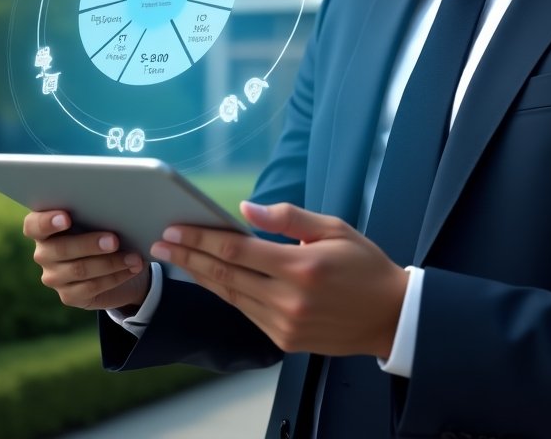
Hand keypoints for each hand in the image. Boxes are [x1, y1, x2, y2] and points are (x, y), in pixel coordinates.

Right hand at [23, 210, 150, 310]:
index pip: (33, 225)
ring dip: (110, 262)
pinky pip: (91, 287)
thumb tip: (119, 207)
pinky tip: (132, 269)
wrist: (118, 262)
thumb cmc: (106, 229)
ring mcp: (54, 276)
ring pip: (79, 270)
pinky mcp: (69, 295)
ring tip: (134, 257)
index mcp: (46, 228)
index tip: (67, 218)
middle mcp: (44, 252)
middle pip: (60, 248)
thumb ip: (99, 212)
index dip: (46, 222)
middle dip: (90, 244)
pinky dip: (115, 276)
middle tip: (114, 240)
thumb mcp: (101, 218)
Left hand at [150, 202, 407, 358]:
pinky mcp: (285, 340)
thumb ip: (288, 218)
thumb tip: (246, 209)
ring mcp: (285, 324)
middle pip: (224, 275)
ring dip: (200, 276)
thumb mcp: (334, 228)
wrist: (390, 316)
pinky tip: (210, 278)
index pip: (237, 251)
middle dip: (188, 257)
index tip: (175, 229)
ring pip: (230, 297)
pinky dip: (225, 293)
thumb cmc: (365, 265)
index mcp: (301, 267)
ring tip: (176, 259)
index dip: (201, 238)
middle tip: (160, 243)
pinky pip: (246, 312)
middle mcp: (289, 300)